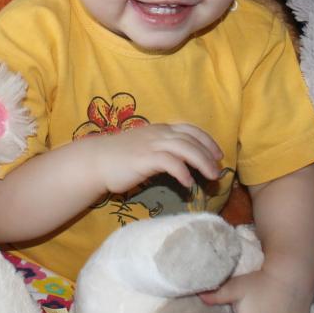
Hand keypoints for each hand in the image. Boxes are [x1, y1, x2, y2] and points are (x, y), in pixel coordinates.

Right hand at [87, 122, 222, 194]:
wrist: (96, 161)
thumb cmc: (119, 157)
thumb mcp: (145, 147)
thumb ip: (161, 150)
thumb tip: (180, 162)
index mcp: (160, 129)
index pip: (189, 129)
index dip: (206, 140)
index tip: (217, 153)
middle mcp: (158, 133)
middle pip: (191, 140)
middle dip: (208, 154)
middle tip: (218, 170)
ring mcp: (152, 144)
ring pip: (185, 148)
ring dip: (201, 162)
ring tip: (211, 177)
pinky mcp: (145, 158)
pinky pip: (170, 162)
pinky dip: (182, 172)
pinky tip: (188, 183)